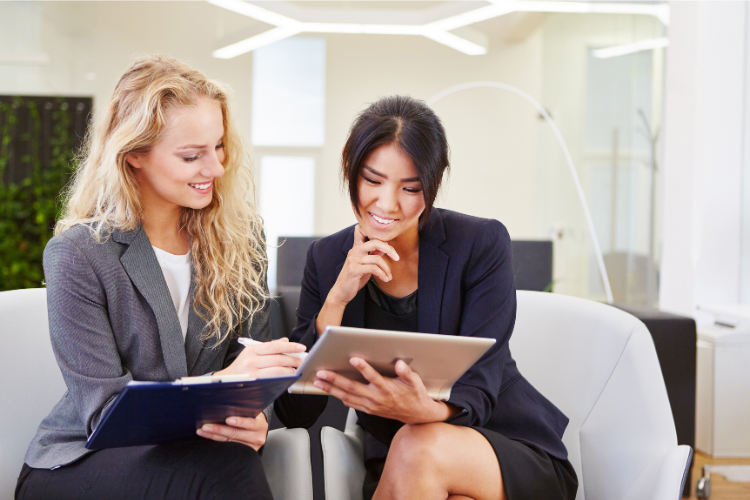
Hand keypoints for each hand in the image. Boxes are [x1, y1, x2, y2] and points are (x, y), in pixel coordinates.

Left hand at [197, 412, 267, 450]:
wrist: (259, 431)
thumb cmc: (254, 418)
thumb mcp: (253, 412)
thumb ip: (244, 410)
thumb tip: (228, 403)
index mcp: (260, 425)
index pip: (250, 423)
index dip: (239, 422)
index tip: (227, 419)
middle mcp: (257, 437)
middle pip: (236, 434)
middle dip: (219, 429)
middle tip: (206, 426)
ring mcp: (250, 447)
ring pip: (229, 441)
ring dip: (214, 435)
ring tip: (202, 431)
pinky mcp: (242, 453)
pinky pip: (227, 446)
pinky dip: (216, 440)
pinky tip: (208, 436)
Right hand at [215, 338, 305, 377]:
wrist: (225, 382)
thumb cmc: (240, 368)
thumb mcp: (251, 353)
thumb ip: (269, 347)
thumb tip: (285, 340)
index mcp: (252, 350)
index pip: (275, 346)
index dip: (291, 346)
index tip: (302, 348)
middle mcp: (251, 361)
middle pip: (279, 359)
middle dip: (294, 360)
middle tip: (303, 361)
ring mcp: (252, 374)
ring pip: (278, 371)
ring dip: (290, 370)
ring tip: (297, 370)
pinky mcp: (254, 386)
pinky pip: (273, 381)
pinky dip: (283, 379)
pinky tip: (288, 378)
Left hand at [312, 357, 454, 424]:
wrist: (416, 415)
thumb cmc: (414, 395)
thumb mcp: (415, 382)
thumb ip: (406, 372)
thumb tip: (400, 364)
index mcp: (387, 388)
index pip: (373, 377)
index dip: (363, 368)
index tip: (353, 359)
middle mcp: (376, 398)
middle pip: (352, 388)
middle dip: (335, 380)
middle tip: (322, 373)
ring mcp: (371, 405)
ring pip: (347, 397)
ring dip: (331, 389)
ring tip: (318, 382)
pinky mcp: (369, 410)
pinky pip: (351, 403)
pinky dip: (339, 397)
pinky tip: (330, 391)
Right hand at [327, 225, 399, 305]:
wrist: (341, 292)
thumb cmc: (354, 278)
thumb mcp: (365, 265)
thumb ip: (372, 255)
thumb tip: (384, 249)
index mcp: (356, 248)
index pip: (361, 231)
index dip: (374, 232)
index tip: (387, 245)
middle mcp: (354, 251)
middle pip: (375, 242)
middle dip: (389, 249)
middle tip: (397, 258)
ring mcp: (353, 260)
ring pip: (377, 258)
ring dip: (386, 269)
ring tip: (389, 276)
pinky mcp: (354, 269)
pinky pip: (373, 268)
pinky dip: (382, 274)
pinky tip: (385, 279)